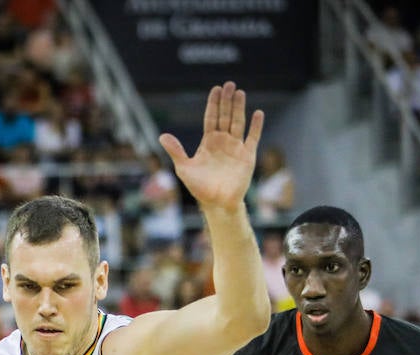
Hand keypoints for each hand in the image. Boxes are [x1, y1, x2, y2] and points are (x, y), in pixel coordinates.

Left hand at [158, 81, 263, 212]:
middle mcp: (223, 142)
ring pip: (238, 123)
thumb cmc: (200, 188)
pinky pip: (253, 138)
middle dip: (227, 101)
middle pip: (225, 116)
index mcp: (208, 143)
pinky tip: (257, 113)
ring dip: (239, 108)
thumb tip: (162, 136)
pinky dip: (256, 126)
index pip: (211, 118)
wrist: (217, 203)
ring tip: (240, 93)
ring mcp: (236, 147)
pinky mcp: (247, 156)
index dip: (213, 104)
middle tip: (229, 84)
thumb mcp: (184, 168)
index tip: (215, 89)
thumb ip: (176, 151)